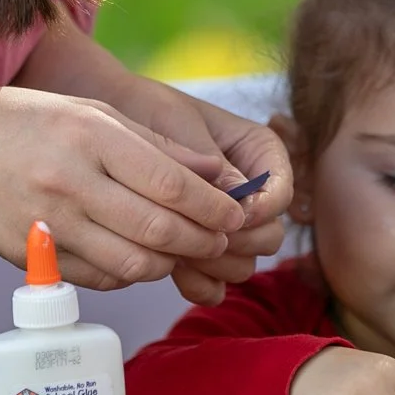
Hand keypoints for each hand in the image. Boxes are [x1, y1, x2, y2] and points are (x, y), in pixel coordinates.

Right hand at [0, 87, 246, 291]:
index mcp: (89, 137)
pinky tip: (140, 258)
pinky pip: (101, 278)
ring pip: (134, 264)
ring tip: (184, 251)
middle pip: (159, 229)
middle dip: (203, 240)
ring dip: (171, 264)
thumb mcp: (91, 113)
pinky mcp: (34, 257)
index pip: (170, 183)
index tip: (234, 214)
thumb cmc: (26, 122)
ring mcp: (49, 224)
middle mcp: (70, 182)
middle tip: (220, 240)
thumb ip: (155, 146)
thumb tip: (216, 173)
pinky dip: (132, 274)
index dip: (212, 206)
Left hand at [105, 77, 292, 304]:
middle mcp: (251, 192)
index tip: (235, 213)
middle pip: (270, 234)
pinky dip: (201, 284)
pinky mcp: (201, 248)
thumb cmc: (150, 110)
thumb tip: (237, 197)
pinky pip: (216, 281)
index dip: (264, 208)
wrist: (113, 122)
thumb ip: (209, 159)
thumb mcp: (180, 125)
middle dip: (241, 243)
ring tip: (183, 257)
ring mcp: (227, 224)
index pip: (280, 190)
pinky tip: (176, 274)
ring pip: (245, 262)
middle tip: (205, 242)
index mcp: (259, 151)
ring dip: (218, 267)